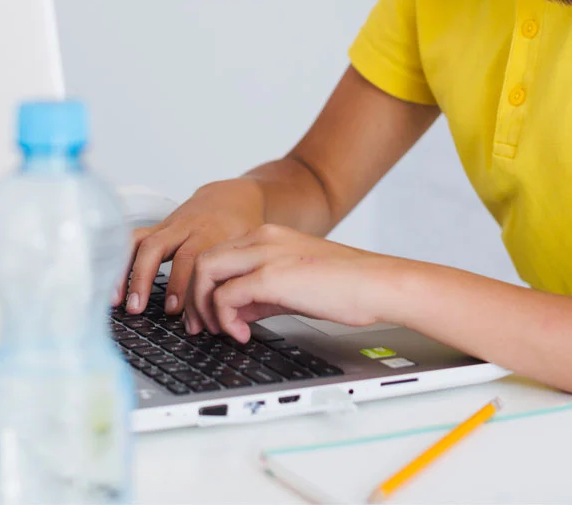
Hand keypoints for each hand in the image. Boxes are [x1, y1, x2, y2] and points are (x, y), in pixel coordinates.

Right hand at [114, 178, 265, 327]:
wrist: (234, 198)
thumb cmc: (241, 229)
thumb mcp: (246, 250)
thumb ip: (232, 278)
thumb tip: (220, 319)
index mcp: (211, 233)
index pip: (191, 259)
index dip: (180, 284)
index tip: (174, 310)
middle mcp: (186, 228)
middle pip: (158, 247)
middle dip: (144, 278)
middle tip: (137, 307)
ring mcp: (169, 226)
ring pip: (140, 242)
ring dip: (126, 272)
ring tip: (117, 301)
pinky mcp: (158, 227)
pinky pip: (134, 241)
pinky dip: (121, 262)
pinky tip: (114, 286)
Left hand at [187, 224, 399, 341]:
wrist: (376, 284)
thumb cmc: (346, 286)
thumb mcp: (293, 285)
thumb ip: (260, 295)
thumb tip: (234, 314)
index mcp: (267, 236)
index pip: (216, 255)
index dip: (204, 287)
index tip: (208, 314)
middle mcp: (262, 238)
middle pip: (203, 260)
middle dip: (195, 298)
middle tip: (201, 327)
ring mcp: (265, 253)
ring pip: (206, 271)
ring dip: (204, 307)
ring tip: (219, 331)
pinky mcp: (271, 276)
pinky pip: (226, 296)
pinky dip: (224, 319)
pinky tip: (242, 335)